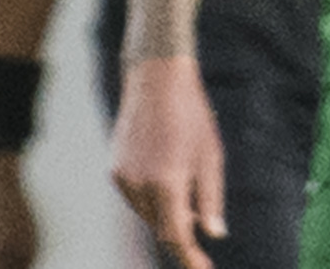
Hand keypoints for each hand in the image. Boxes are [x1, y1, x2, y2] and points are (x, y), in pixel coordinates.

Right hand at [109, 56, 228, 268]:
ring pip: (147, 214)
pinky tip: (166, 179)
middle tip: (201, 231)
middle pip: (161, 228)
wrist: (156, 79)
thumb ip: (210, 200)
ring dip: (165, 215)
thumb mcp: (210, 157)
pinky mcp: (115, 169)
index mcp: (167, 183)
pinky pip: (135, 197)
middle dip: (181, 234)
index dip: (190, 257)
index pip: (177, 236)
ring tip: (186, 195)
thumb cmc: (191, 116)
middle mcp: (140, 185)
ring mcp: (123, 178)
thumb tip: (214, 234)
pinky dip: (151, 199)